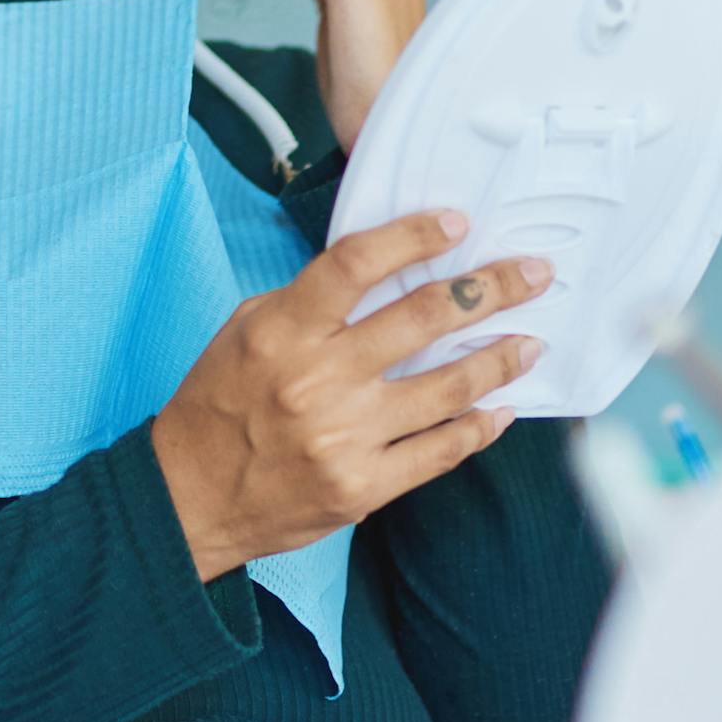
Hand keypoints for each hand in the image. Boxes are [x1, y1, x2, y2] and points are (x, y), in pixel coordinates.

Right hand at [150, 209, 554, 582]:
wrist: (190, 498)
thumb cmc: (218, 405)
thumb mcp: (245, 331)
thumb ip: (309, 302)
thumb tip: (382, 271)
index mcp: (281, 331)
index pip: (355, 265)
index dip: (412, 236)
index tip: (457, 223)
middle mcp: (316, 379)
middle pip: (421, 318)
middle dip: (488, 289)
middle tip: (532, 273)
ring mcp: (344, 436)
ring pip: (446, 387)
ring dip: (499, 360)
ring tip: (530, 341)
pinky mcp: (362, 486)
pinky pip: (438, 452)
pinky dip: (477, 427)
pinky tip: (499, 408)